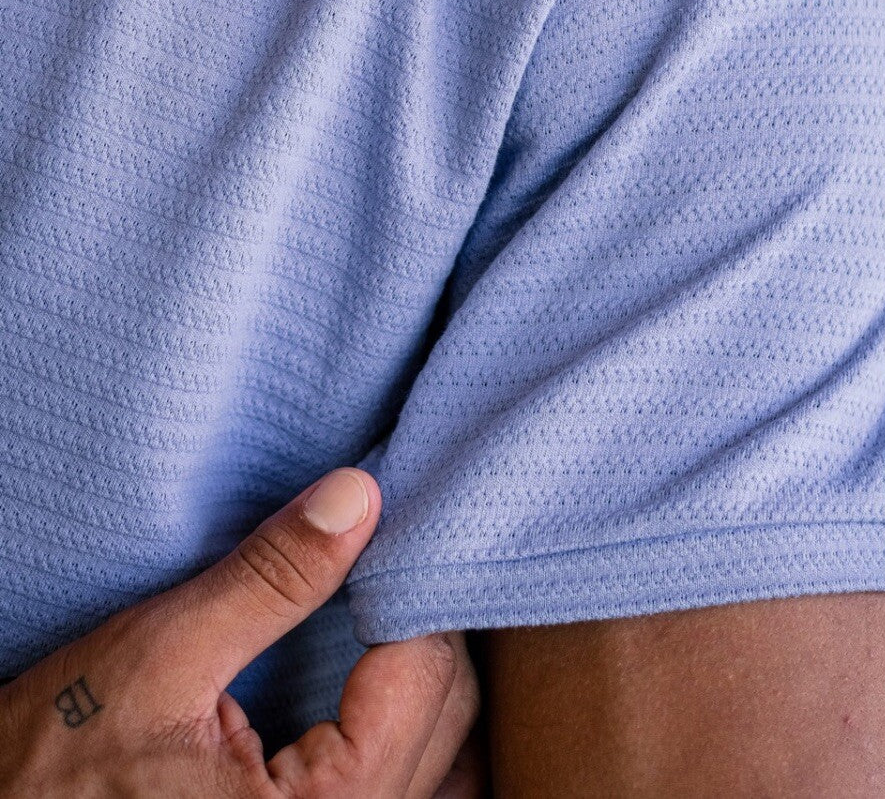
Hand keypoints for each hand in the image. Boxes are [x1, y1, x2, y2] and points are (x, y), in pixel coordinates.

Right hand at [0, 467, 480, 797]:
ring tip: (388, 615)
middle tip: (382, 558)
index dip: (410, 591)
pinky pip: (410, 793)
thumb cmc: (56, 769)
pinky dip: (411, 737)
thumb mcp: (159, 657)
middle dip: (423, 631)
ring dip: (429, 689)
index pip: (426, 680)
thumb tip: (359, 495)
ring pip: (446, 766)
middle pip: (449, 723)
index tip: (385, 527)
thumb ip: (270, 580)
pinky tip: (382, 688)